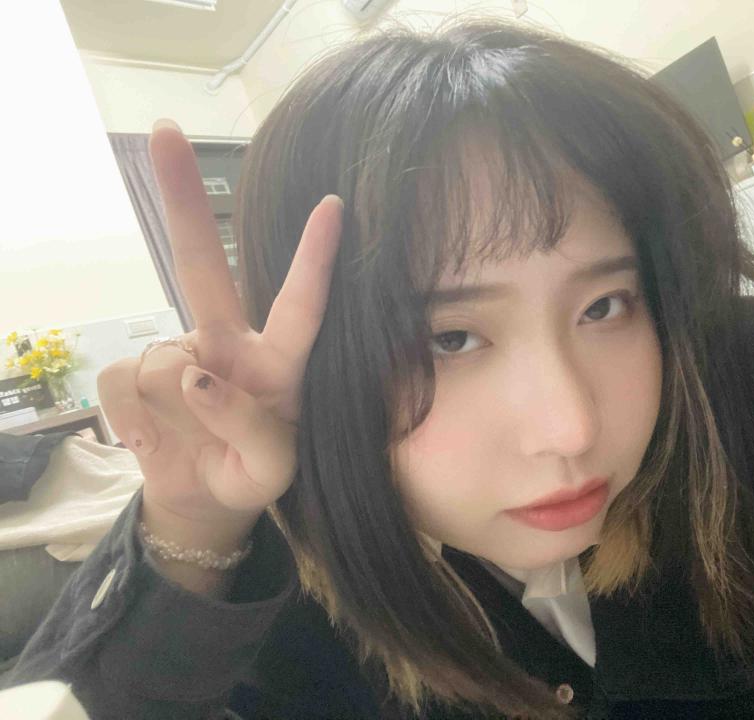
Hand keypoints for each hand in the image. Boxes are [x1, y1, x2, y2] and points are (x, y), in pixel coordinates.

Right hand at [97, 119, 341, 542]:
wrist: (205, 498)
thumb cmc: (253, 472)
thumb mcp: (269, 469)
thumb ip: (250, 427)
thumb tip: (196, 374)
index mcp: (279, 363)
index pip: (302, 309)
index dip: (316, 260)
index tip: (335, 205)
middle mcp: (229, 343)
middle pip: (202, 269)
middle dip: (183, 202)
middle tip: (163, 131)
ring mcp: (179, 353)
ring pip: (158, 364)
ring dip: (168, 415)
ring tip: (191, 439)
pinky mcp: (133, 375)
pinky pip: (119, 385)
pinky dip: (133, 425)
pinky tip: (154, 438)